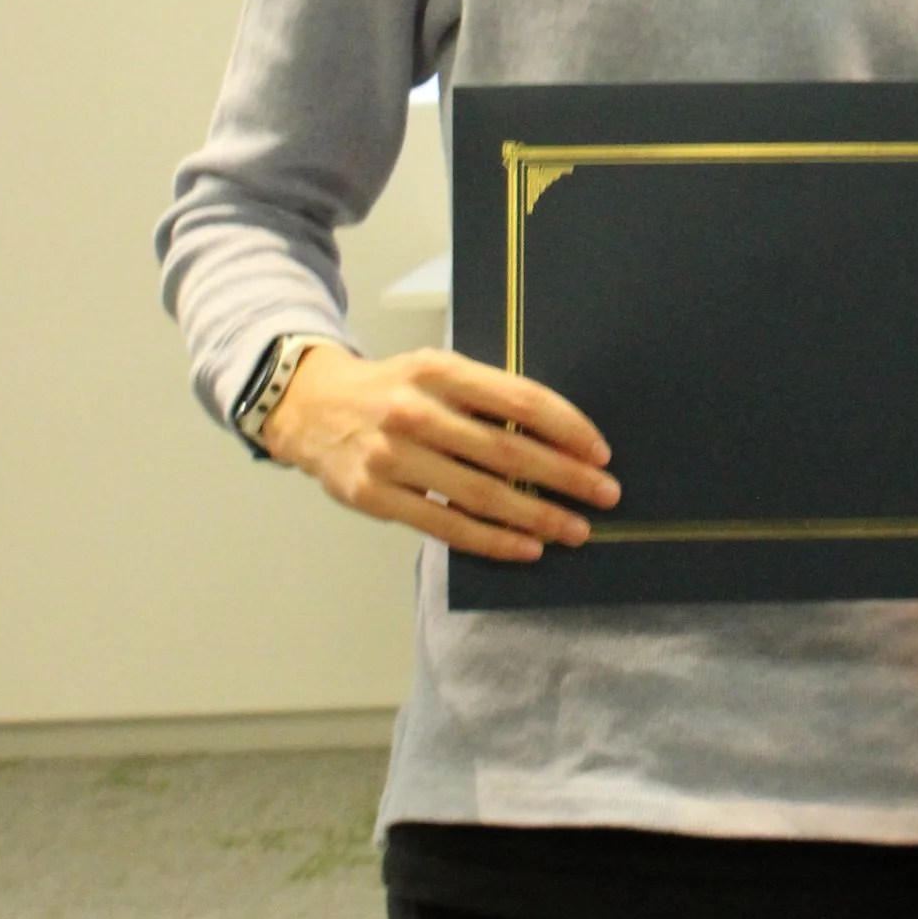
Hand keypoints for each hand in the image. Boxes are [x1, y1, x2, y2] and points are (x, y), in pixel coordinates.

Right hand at [262, 343, 620, 562]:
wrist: (312, 407)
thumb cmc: (392, 390)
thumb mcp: (434, 370)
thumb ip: (485, 395)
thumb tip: (560, 433)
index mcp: (439, 370)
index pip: (520, 400)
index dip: (567, 427)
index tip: (599, 451)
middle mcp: (415, 411)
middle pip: (507, 451)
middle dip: (564, 477)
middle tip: (605, 493)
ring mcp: (393, 457)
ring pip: (481, 494)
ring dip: (537, 516)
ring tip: (575, 529)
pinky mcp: (377, 496)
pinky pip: (447, 526)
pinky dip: (493, 541)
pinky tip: (527, 547)